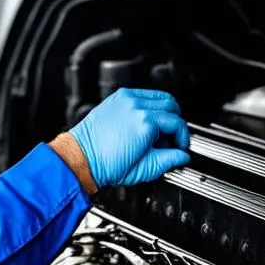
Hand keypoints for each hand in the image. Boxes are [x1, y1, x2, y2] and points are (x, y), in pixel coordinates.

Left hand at [68, 88, 189, 188]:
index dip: (183, 136)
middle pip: (170, 105)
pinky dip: (148, 106)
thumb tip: (181, 156)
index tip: (180, 146)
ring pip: (157, 97)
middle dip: (175, 122)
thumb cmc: (104, 164)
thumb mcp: (144, 169)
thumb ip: (168, 160)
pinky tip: (144, 122)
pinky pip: (141, 95)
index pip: (176, 122)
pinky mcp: (116, 98)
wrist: (81, 159)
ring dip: (163, 112)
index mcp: (145, 122)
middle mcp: (136, 106)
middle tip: (171, 138)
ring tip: (157, 131)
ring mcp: (125, 100)